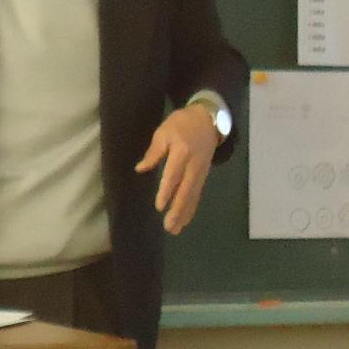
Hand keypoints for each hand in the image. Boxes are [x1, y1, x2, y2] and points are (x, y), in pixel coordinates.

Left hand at [135, 104, 220, 234]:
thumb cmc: (181, 124)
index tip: (159, 206)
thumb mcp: (163, 132)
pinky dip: (191, 208)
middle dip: (178, 210)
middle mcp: (194, 164)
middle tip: (169, 226)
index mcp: (182, 151)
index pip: (174, 175)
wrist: (208, 119)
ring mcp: (201, 171)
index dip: (167, 191)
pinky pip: (198, 194)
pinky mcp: (204, 175)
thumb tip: (140, 169)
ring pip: (193, 196)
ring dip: (185, 214)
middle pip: (186, 190)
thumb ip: (153, 152)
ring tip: (176, 229)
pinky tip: (185, 219)